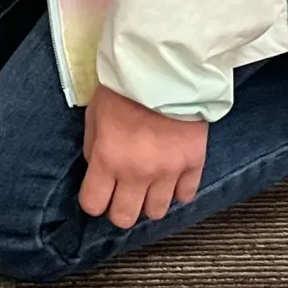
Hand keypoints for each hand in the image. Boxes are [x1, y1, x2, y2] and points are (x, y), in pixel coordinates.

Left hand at [78, 86, 207, 229]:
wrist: (167, 70)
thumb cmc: (124, 89)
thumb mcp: (94, 114)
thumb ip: (95, 148)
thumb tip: (99, 171)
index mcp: (109, 159)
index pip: (94, 204)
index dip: (93, 202)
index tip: (97, 194)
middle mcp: (137, 173)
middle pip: (125, 218)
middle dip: (119, 210)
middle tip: (122, 195)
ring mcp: (168, 172)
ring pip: (157, 212)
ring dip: (149, 202)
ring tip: (148, 187)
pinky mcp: (193, 165)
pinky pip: (185, 196)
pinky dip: (177, 191)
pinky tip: (171, 178)